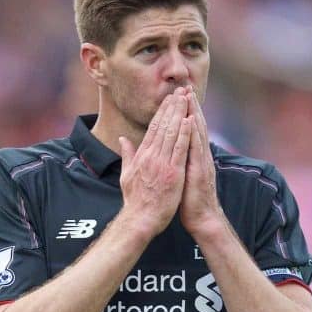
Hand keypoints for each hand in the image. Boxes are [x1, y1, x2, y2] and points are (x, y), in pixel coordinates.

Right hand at [118, 87, 191, 236]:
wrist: (140, 220)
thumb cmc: (135, 201)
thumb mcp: (126, 175)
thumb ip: (127, 155)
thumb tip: (123, 139)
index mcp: (142, 156)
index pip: (153, 128)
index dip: (161, 112)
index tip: (168, 99)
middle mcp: (151, 156)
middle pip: (163, 126)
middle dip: (172, 107)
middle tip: (179, 91)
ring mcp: (162, 163)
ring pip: (172, 133)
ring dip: (179, 114)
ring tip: (186, 99)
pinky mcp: (173, 173)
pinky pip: (180, 149)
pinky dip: (185, 134)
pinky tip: (189, 120)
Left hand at [179, 86, 223, 235]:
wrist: (202, 218)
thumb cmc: (190, 200)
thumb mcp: (181, 176)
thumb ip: (177, 160)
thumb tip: (170, 149)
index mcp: (194, 156)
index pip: (188, 129)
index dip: (184, 112)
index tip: (178, 95)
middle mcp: (200, 155)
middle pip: (195, 125)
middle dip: (190, 106)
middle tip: (185, 87)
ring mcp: (202, 161)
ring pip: (197, 133)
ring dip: (193, 114)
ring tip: (189, 97)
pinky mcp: (200, 170)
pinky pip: (197, 149)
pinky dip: (194, 134)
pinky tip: (191, 121)